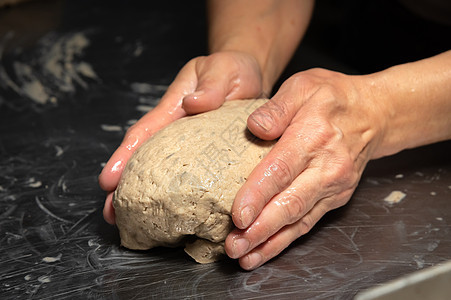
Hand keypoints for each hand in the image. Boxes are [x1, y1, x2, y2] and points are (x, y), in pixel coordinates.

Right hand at [98, 51, 264, 223]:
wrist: (249, 79)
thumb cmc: (232, 72)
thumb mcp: (224, 71)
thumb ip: (211, 86)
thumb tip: (192, 103)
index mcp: (174, 109)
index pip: (145, 133)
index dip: (125, 157)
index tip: (108, 180)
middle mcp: (176, 130)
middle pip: (144, 158)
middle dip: (125, 185)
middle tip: (112, 213)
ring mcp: (189, 145)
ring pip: (161, 172)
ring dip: (144, 195)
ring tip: (129, 221)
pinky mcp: (205, 156)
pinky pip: (187, 177)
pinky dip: (175, 194)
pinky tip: (170, 214)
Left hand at [225, 68, 386, 269]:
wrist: (375, 114)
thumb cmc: (334, 97)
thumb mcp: (303, 85)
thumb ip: (277, 107)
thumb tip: (254, 127)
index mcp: (312, 136)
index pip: (281, 170)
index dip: (258, 195)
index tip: (237, 215)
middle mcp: (326, 168)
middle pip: (289, 203)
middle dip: (259, 229)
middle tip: (234, 245)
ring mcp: (332, 187)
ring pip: (298, 220)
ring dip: (270, 241)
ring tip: (244, 256)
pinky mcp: (334, 198)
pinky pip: (308, 223)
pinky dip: (286, 240)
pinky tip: (265, 250)